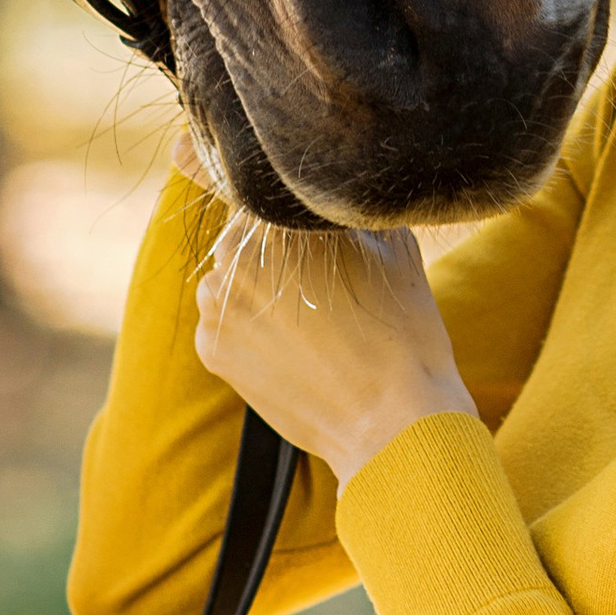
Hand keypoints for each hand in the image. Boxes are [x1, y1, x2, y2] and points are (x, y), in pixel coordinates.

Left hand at [185, 143, 475, 486]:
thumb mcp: (397, 246)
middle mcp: (237, 254)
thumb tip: (340, 195)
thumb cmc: (403, 332)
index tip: (315, 234)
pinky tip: (293, 349)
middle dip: (275, 253)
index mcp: (281, 218)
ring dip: (256, 291)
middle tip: (319, 281)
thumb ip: (356, 211)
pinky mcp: (212, 349)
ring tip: (308, 320)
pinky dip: (249, 331)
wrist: (392, 421)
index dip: (295, 213)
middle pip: (246, 237)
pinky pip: (224, 323)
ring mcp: (218, 304)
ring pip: (230, 280)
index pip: (268, 194)